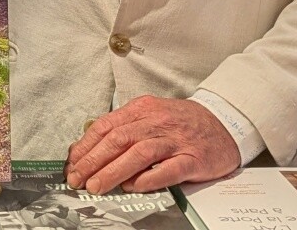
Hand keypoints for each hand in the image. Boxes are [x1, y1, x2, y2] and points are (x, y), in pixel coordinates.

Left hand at [64, 96, 240, 193]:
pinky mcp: (192, 159)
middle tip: (77, 179)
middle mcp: (156, 122)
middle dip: (93, 161)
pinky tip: (132, 187)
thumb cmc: (183, 123)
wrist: (224, 122)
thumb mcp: (151, 116)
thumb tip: (93, 150)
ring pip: (139, 153)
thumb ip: (126, 129)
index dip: (86, 146)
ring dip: (113, 171)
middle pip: (118, 139)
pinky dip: (147, 179)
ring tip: (96, 186)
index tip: (72, 163)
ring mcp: (175, 140)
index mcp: (142, 109)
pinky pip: (167, 169)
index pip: (106, 126)